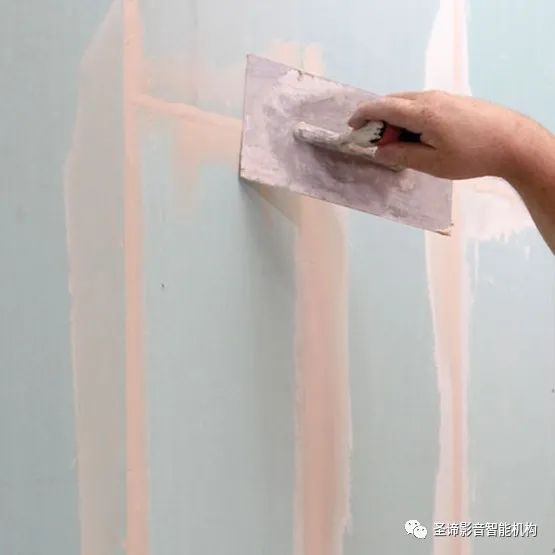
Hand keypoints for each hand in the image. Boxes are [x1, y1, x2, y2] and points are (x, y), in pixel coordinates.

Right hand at [348, 91, 536, 179]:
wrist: (513, 141)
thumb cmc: (471, 156)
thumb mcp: (433, 164)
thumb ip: (403, 156)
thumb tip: (380, 152)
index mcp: (422, 113)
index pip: (383, 107)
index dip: (363, 115)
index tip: (351, 127)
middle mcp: (429, 98)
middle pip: (392, 101)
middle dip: (377, 119)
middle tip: (373, 142)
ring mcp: (442, 97)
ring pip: (406, 102)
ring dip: (394, 119)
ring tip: (394, 142)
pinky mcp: (451, 101)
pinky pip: (420, 104)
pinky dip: (408, 117)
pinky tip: (415, 136)